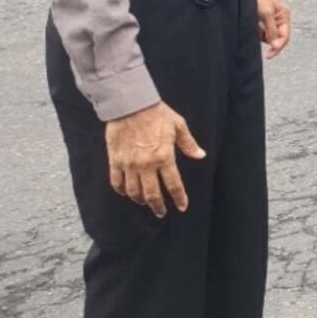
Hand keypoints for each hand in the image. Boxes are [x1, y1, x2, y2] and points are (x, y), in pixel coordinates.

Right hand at [105, 102, 205, 217]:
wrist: (130, 104)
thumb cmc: (157, 113)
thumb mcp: (178, 126)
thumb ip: (188, 144)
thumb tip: (201, 155)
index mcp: (165, 157)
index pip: (174, 185)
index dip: (179, 198)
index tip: (182, 207)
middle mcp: (146, 165)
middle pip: (152, 194)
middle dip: (158, 206)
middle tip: (161, 212)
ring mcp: (129, 164)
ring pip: (134, 192)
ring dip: (140, 200)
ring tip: (145, 203)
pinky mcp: (115, 160)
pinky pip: (116, 182)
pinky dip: (121, 191)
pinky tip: (126, 193)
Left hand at [257, 0, 291, 58]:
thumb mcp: (266, 14)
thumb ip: (272, 30)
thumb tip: (275, 44)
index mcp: (284, 16)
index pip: (285, 36)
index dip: (278, 46)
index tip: (270, 54)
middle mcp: (280, 19)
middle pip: (279, 38)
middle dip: (272, 44)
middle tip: (267, 54)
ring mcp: (271, 20)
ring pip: (270, 37)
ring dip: (264, 39)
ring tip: (257, 33)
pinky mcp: (263, 21)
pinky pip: (263, 33)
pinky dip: (259, 34)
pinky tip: (255, 30)